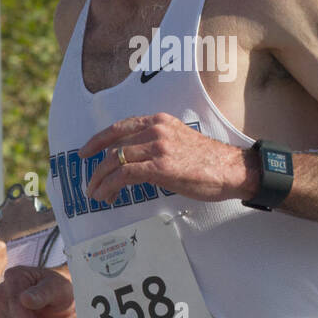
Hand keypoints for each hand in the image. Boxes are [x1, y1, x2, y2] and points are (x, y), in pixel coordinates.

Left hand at [81, 113, 256, 204]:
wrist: (231, 169)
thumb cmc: (209, 161)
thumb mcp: (179, 142)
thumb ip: (157, 144)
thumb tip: (136, 160)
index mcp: (159, 121)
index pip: (120, 127)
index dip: (98, 140)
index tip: (86, 152)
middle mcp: (156, 129)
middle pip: (114, 146)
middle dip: (97, 167)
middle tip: (90, 183)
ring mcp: (157, 147)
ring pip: (115, 160)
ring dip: (101, 180)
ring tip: (97, 195)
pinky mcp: (160, 166)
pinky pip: (124, 174)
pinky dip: (110, 186)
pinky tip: (108, 196)